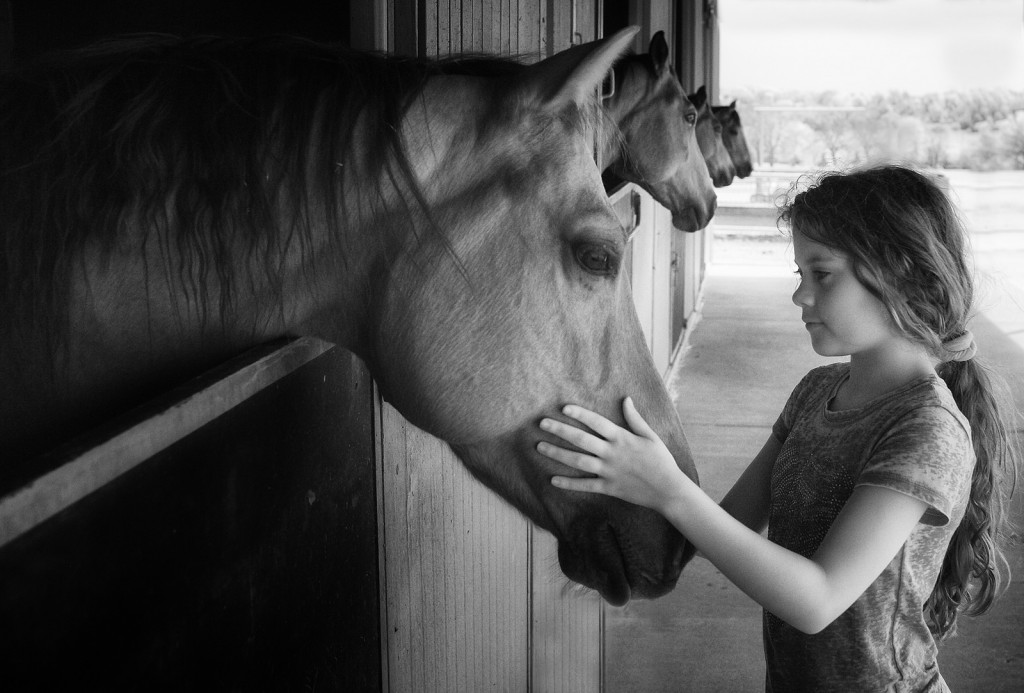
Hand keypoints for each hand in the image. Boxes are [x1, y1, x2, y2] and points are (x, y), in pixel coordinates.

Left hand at [538, 397, 688, 513]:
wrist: (669, 490)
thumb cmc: (661, 460)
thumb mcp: (650, 436)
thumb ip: (635, 419)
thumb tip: (626, 399)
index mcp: (622, 438)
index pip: (596, 422)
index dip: (580, 414)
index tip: (563, 408)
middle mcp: (612, 453)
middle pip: (581, 439)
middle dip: (560, 430)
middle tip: (542, 423)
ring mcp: (608, 471)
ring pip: (578, 461)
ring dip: (558, 453)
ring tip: (540, 446)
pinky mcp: (608, 487)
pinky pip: (585, 485)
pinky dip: (568, 483)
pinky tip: (553, 479)